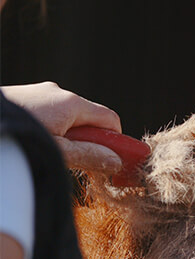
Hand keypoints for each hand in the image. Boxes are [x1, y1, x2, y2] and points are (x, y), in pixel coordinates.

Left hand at [2, 82, 122, 173]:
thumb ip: (90, 156)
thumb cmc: (14, 138)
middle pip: (90, 119)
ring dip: (70, 139)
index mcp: (71, 103)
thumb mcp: (57, 153)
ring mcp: (41, 93)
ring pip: (69, 119)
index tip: (113, 161)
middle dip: (91, 142)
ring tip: (51, 156)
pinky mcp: (26, 98)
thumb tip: (116, 162)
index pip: (110, 119)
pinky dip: (54, 131)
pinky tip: (37, 144)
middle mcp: (59, 93)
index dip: (116, 141)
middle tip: (80, 165)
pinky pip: (52, 115)